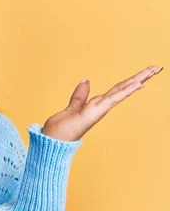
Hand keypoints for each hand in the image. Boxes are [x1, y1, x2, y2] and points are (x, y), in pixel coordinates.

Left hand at [42, 65, 163, 141]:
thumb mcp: (71, 107)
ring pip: (122, 91)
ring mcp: (100, 110)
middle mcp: (101, 107)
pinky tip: (138, 84)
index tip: (145, 74)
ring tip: (153, 70)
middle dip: (140, 78)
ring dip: (138, 80)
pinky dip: (125, 91)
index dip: (131, 81)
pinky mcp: (95, 112)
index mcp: (97, 105)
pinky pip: (113, 99)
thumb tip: (85, 80)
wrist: (52, 142)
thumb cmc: (61, 129)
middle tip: (157, 68)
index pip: (117, 89)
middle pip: (123, 88)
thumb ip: (80, 95)